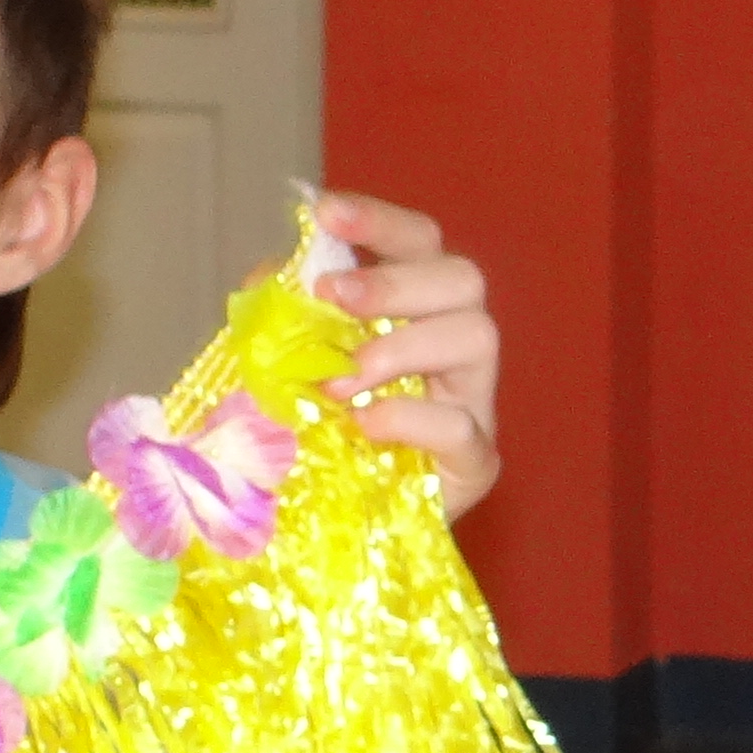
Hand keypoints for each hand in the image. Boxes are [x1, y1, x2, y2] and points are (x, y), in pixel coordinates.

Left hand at [308, 187, 497, 520]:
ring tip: (341, 381)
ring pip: (478, 336)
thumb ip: (282, 321)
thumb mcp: (280, 370)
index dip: (379, 221)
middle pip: (463, 278)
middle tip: (334, 302)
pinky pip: (463, 425)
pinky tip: (363, 426)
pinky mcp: (475, 464)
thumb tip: (273, 273)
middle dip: (395, 281)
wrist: (324, 540)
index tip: (325, 212)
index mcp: (413, 314)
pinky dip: (409, 417)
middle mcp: (452, 350)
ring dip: (402, 346)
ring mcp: (471, 404)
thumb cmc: (308, 445)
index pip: (419, 244)